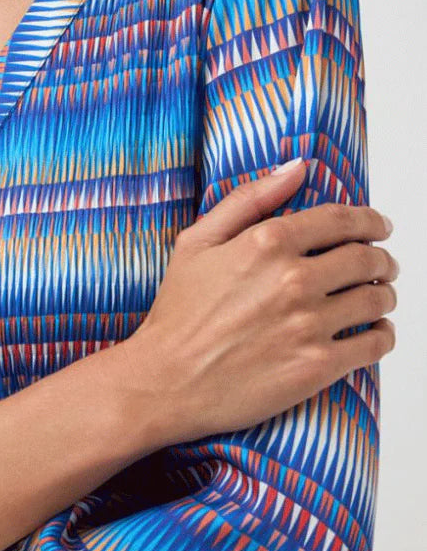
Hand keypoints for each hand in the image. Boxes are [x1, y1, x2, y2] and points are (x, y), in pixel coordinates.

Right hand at [123, 157, 397, 445]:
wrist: (165, 382)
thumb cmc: (177, 314)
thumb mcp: (197, 242)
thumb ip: (249, 198)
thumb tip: (296, 167)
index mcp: (267, 243)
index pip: (342, 220)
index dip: (370, 221)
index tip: (378, 226)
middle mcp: (294, 280)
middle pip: (366, 259)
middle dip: (381, 258)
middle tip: (382, 264)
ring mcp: (308, 325)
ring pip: (376, 299)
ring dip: (384, 294)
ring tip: (379, 296)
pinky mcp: (317, 366)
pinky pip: (374, 344)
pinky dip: (383, 335)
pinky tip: (376, 331)